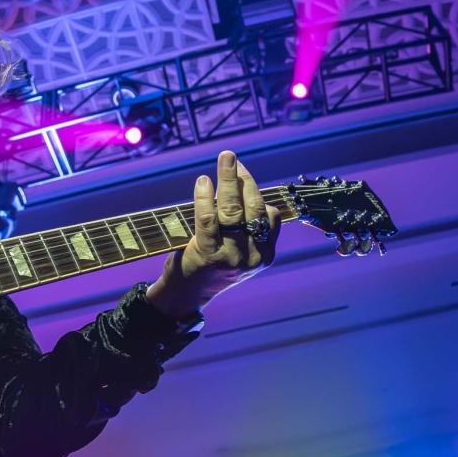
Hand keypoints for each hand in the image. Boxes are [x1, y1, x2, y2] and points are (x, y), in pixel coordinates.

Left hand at [146, 150, 280, 318]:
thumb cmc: (212, 267)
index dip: (256, 191)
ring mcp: (232, 257)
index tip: (242, 175)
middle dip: (244, 179)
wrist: (186, 297)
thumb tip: (245, 188)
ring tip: (224, 159)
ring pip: (233, 211)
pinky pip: (208, 219)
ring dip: (228, 180)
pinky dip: (205, 197)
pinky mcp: (209, 256)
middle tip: (232, 159)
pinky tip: (204, 181)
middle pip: (253, 209)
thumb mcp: (240, 252)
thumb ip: (248, 229)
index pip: (270, 216)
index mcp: (266, 255)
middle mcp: (254, 257)